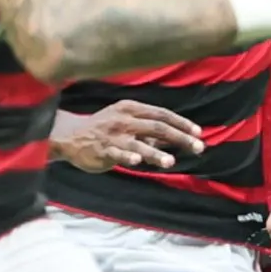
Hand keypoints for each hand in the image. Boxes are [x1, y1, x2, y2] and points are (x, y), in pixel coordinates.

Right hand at [52, 100, 204, 172]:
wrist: (71, 136)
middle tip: (198, 148)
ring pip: (138, 143)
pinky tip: (136, 163)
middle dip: (180, 138)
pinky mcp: (102, 150)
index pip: (162, 114)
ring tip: (170, 162)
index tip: (199, 133)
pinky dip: (127, 157)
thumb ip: (152, 131)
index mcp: (132, 108)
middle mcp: (124, 119)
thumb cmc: (106, 129)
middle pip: (157, 127)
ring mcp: (113, 135)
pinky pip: (117, 154)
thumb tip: (180, 137)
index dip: (182, 123)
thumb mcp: (129, 123)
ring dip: (155, 153)